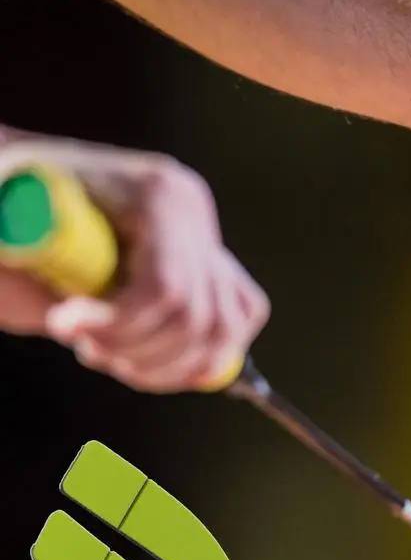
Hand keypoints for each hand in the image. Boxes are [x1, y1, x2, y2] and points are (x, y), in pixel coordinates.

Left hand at [0, 131, 269, 392]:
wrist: (27, 197)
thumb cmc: (11, 212)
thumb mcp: (11, 229)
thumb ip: (35, 263)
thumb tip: (66, 318)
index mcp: (158, 193)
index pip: (168, 288)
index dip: (119, 326)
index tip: (63, 328)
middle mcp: (196, 215)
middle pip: (198, 320)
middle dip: (138, 352)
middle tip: (87, 346)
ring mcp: (211, 241)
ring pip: (221, 334)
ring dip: (165, 366)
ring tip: (112, 355)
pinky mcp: (218, 269)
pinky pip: (238, 324)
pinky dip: (200, 358)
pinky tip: (154, 360)